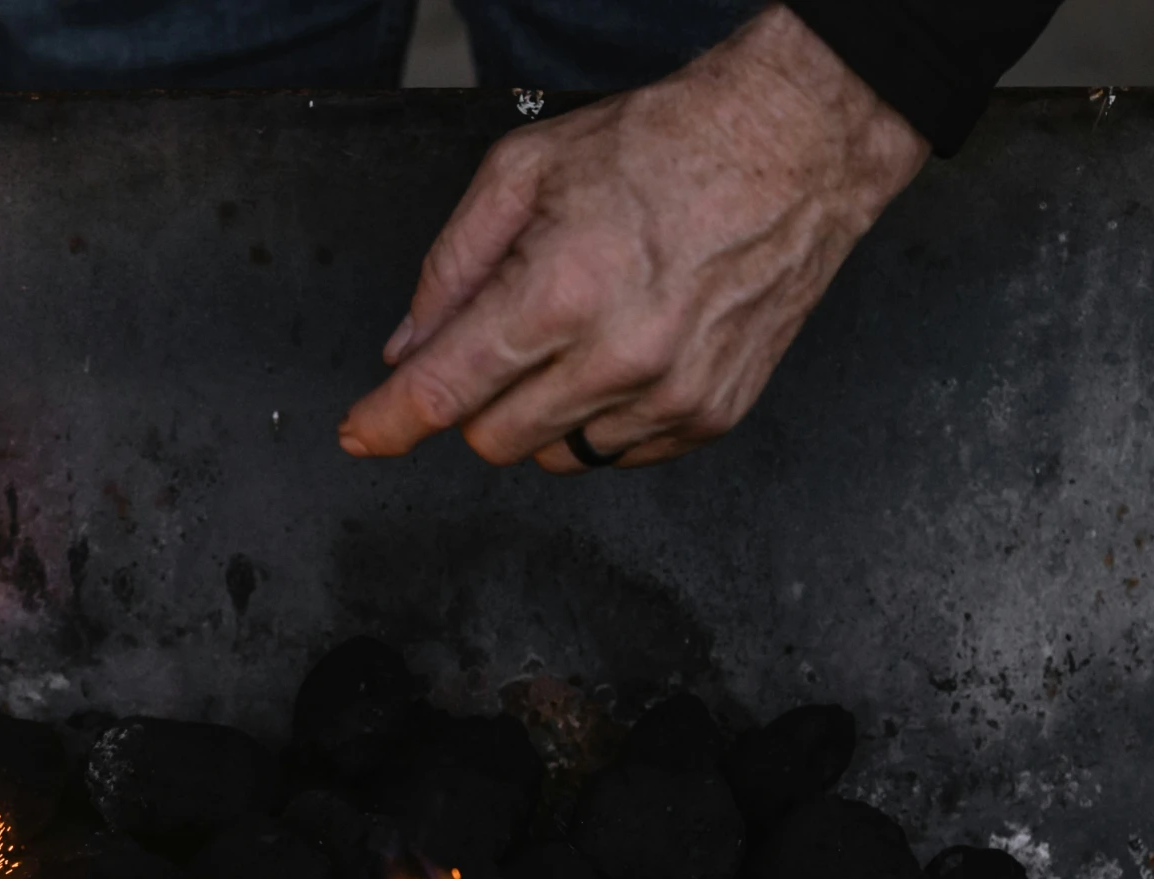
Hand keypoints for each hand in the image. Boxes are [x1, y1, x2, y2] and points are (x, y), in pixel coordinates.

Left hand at [339, 5, 926, 472]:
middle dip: (478, 400)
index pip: (447, 391)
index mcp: (562, 290)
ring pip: (555, 457)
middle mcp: (619, 356)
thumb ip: (452, 266)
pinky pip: (618, 456)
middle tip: (506, 337)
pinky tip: (624, 352)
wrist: (792, 148)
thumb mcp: (526, 170)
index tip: (361, 437)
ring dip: (542, 410)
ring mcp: (671, 395)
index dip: (389, 423)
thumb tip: (408, 348)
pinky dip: (601, 418)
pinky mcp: (711, 416)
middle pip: (493, 440)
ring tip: (580, 333)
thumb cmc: (664, 146)